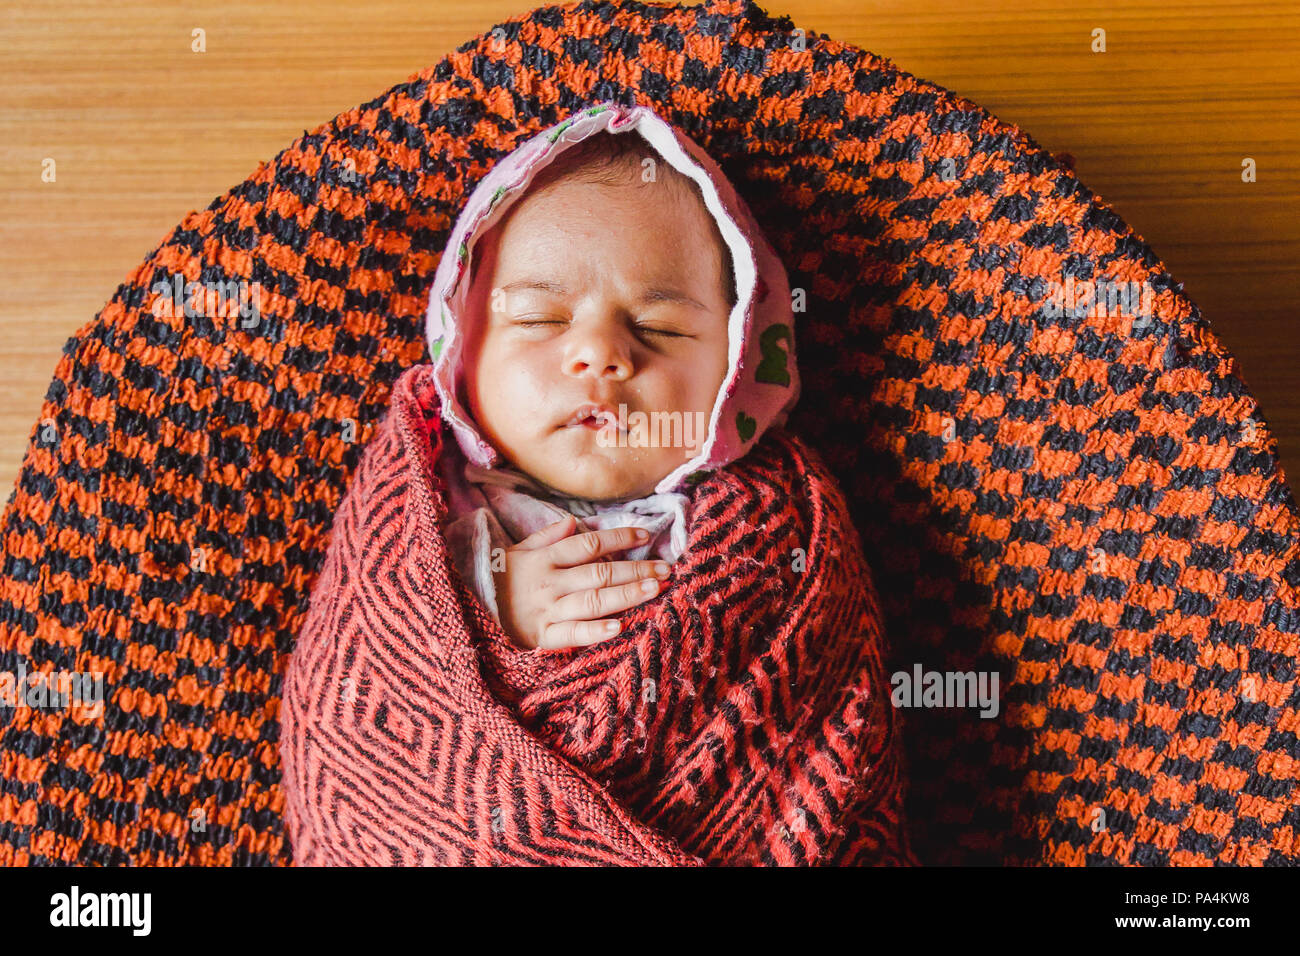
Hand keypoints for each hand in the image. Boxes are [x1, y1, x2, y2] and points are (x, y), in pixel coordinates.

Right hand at [493, 514, 672, 649]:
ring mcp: (547, 609)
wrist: (466, 607)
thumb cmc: (499, 578)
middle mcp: (550, 582)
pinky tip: (620, 626)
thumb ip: (546, 536)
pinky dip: (596, 630)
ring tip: (654, 589)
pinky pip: (572, 633)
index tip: (646, 534)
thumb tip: (573, 520)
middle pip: (600, 572)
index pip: (589, 544)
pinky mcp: (542, 635)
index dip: (619, 537)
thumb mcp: (518, 551)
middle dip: (636, 569)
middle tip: (665, 569)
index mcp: (546, 558)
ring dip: (627, 594)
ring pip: (594, 600)